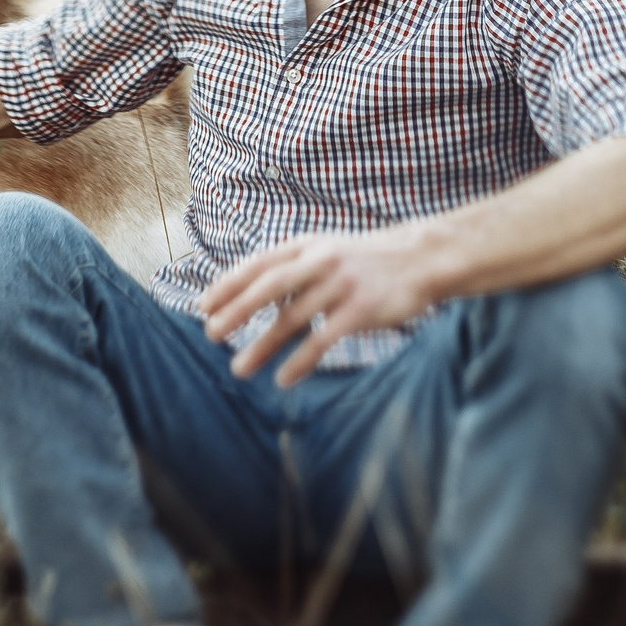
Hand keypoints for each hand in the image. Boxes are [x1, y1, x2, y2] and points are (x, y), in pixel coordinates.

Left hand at [198, 226, 446, 386]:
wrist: (423, 259)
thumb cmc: (368, 262)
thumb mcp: (328, 251)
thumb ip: (293, 269)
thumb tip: (253, 298)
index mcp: (308, 246)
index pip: (259, 264)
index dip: (228, 284)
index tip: (203, 306)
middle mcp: (321, 261)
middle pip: (269, 287)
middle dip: (236, 311)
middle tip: (211, 335)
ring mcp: (342, 284)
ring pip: (293, 318)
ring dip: (262, 346)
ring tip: (239, 368)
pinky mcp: (362, 309)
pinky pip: (323, 338)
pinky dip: (300, 361)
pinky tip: (283, 379)